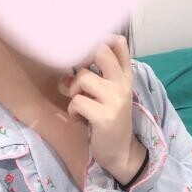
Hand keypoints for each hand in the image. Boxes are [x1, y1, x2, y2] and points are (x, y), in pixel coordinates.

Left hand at [59, 34, 147, 184]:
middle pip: (100, 51)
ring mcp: (115, 100)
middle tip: (79, 76)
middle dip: (82, 60)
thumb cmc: (109, 120)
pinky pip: (77, 102)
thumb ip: (95, 77)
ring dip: (73, 91)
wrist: (121, 152)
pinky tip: (81, 120)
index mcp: (125, 76)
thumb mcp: (108, 94)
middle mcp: (123, 84)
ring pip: (82, 78)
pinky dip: (73, 111)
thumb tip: (66, 70)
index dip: (99, 39)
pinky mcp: (105, 117)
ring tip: (80, 105)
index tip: (85, 51)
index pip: (118, 43)